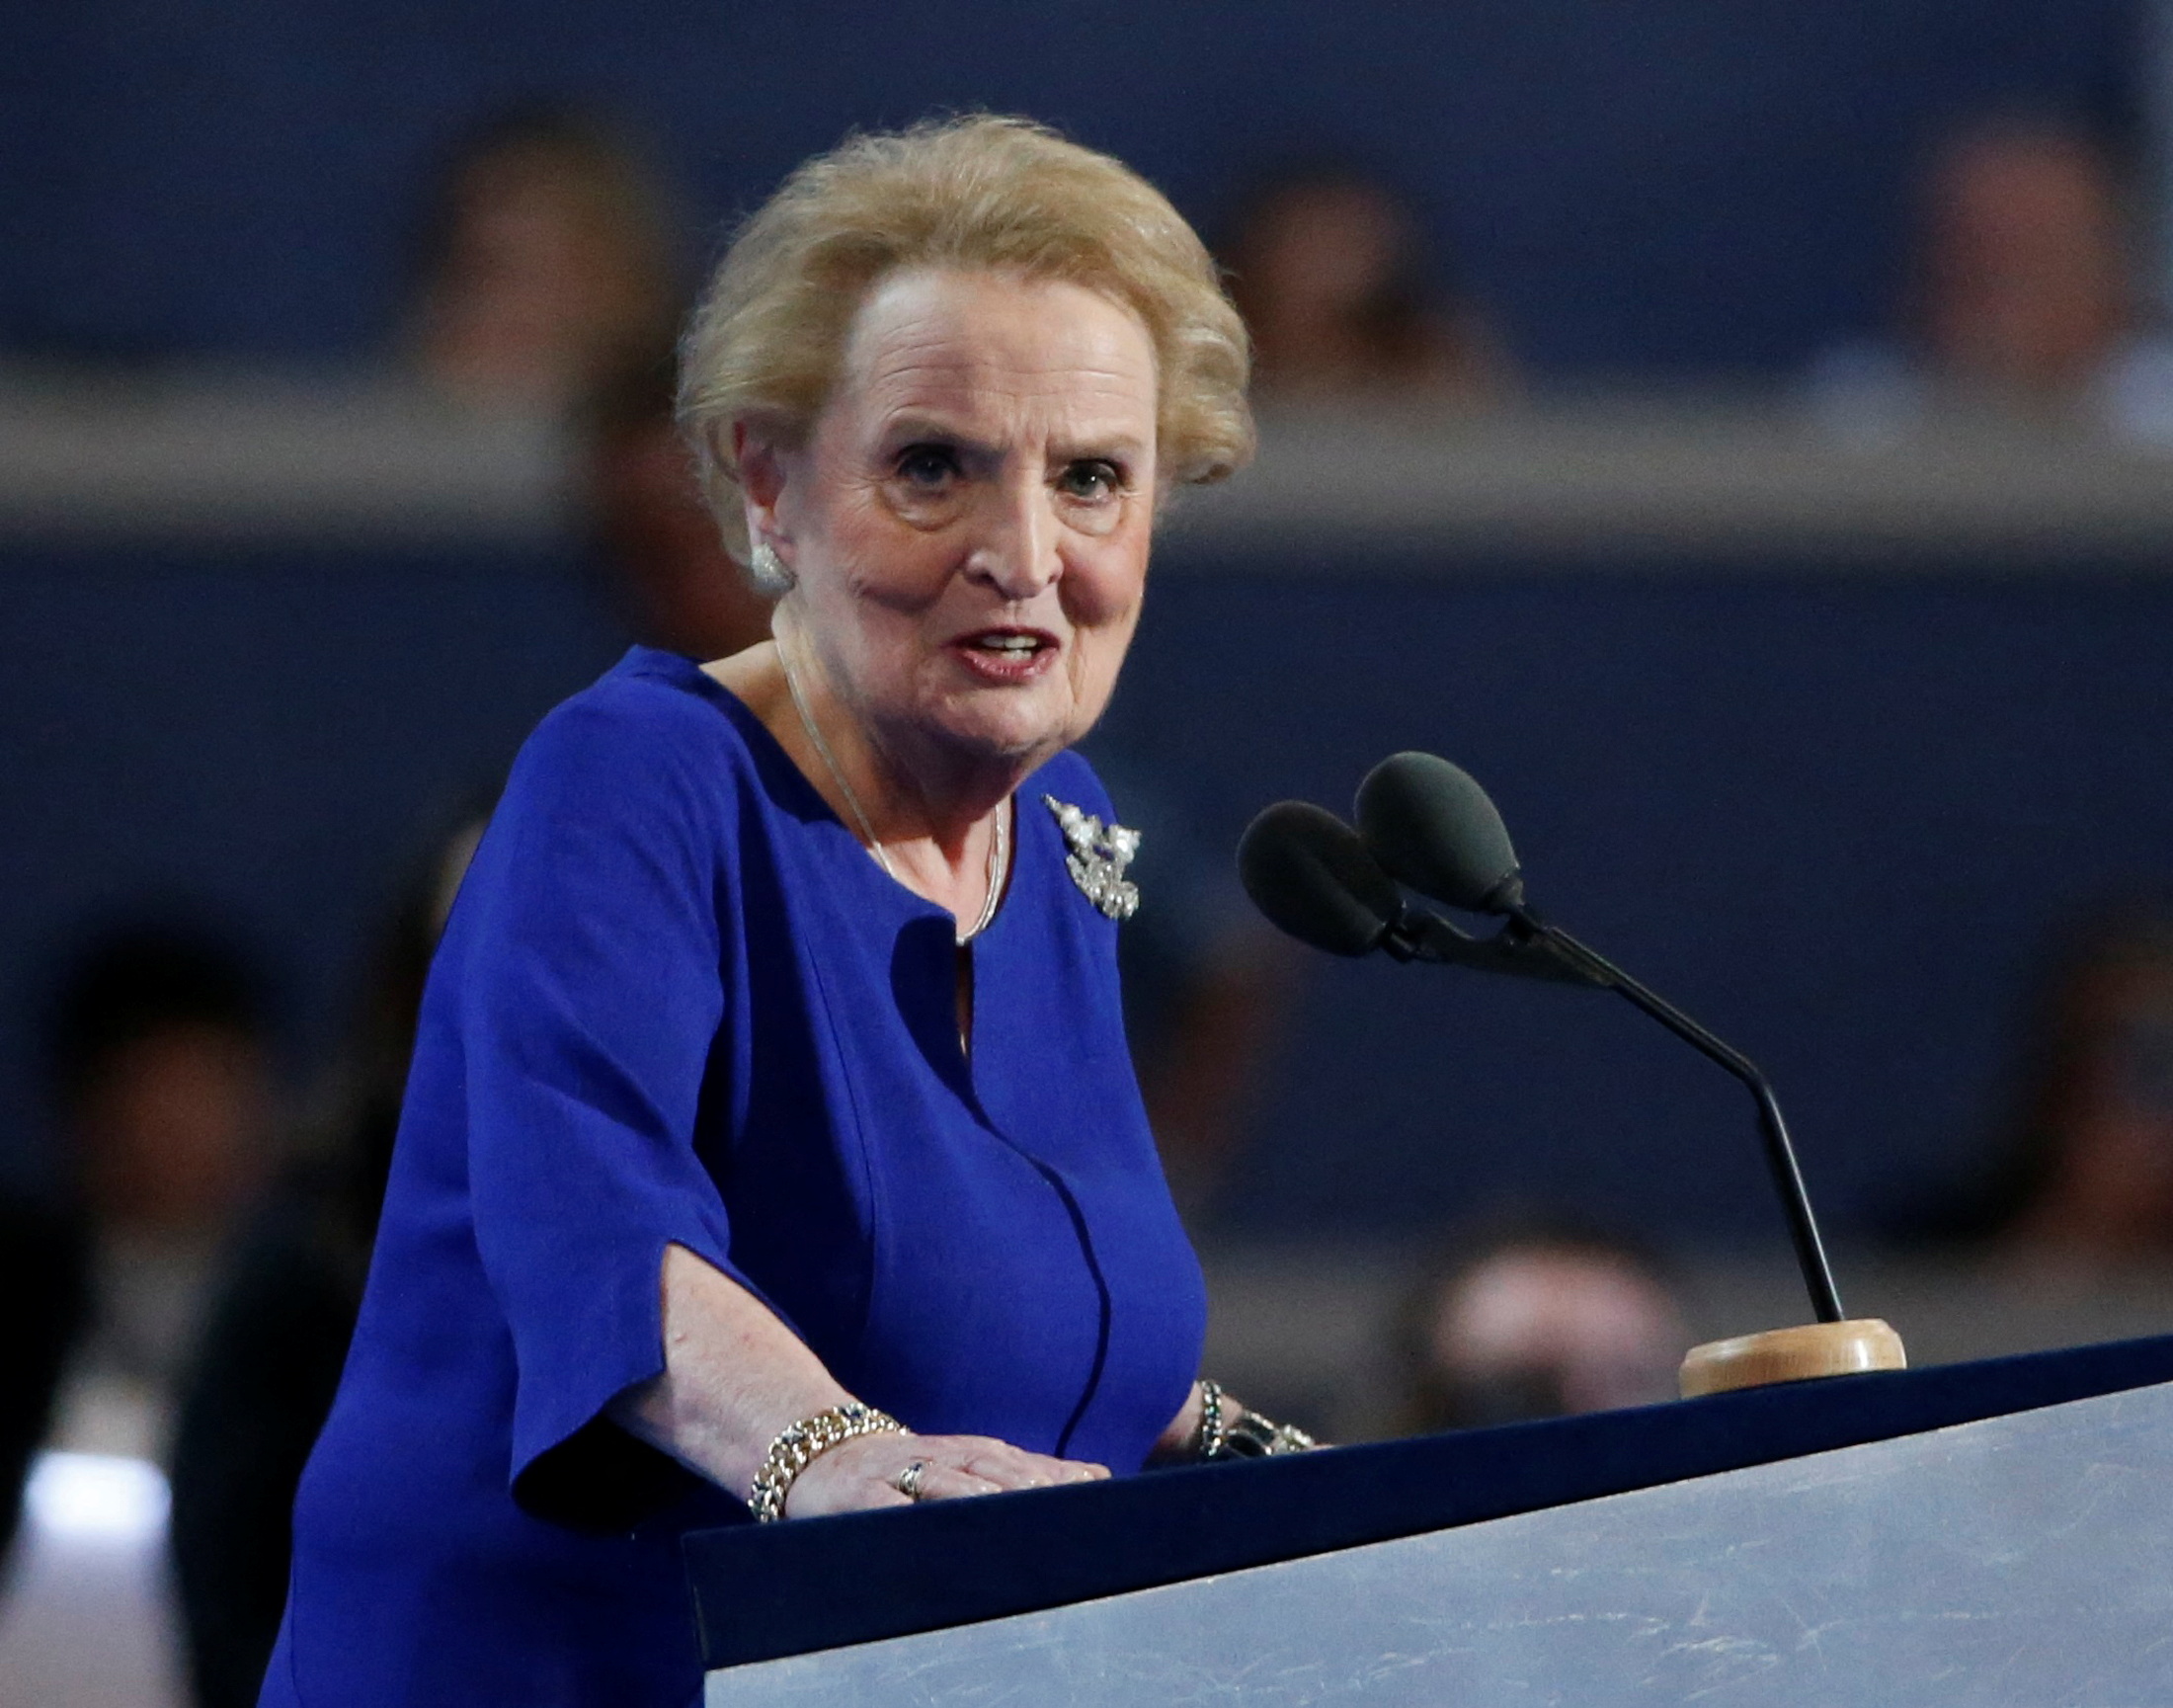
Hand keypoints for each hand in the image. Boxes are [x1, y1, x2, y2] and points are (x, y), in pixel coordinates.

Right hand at [783, 1430, 1108, 1517]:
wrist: (823, 1453)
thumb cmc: (910, 1468)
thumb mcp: (969, 1465)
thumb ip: (1027, 1473)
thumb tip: (1099, 1475)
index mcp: (973, 1454)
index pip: (1022, 1464)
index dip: (1056, 1479)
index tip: (1094, 1491)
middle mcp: (941, 1458)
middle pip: (989, 1469)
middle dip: (1025, 1486)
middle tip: (1060, 1510)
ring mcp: (899, 1473)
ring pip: (942, 1483)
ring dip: (975, 1496)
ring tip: (1007, 1513)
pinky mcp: (859, 1496)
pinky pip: (885, 1507)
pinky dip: (906, 1516)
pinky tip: (926, 1531)